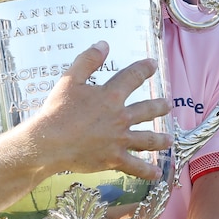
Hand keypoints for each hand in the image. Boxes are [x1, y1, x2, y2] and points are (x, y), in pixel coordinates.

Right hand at [27, 41, 172, 179]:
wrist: (50, 142)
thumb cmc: (58, 110)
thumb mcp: (70, 79)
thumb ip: (88, 60)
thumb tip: (104, 44)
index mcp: (111, 96)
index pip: (133, 77)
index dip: (144, 68)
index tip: (152, 64)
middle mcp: (120, 117)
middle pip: (147, 110)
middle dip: (159, 107)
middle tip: (167, 105)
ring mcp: (119, 140)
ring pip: (147, 139)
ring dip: (160, 139)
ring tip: (169, 140)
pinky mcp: (114, 159)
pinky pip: (135, 166)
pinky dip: (147, 171)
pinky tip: (156, 174)